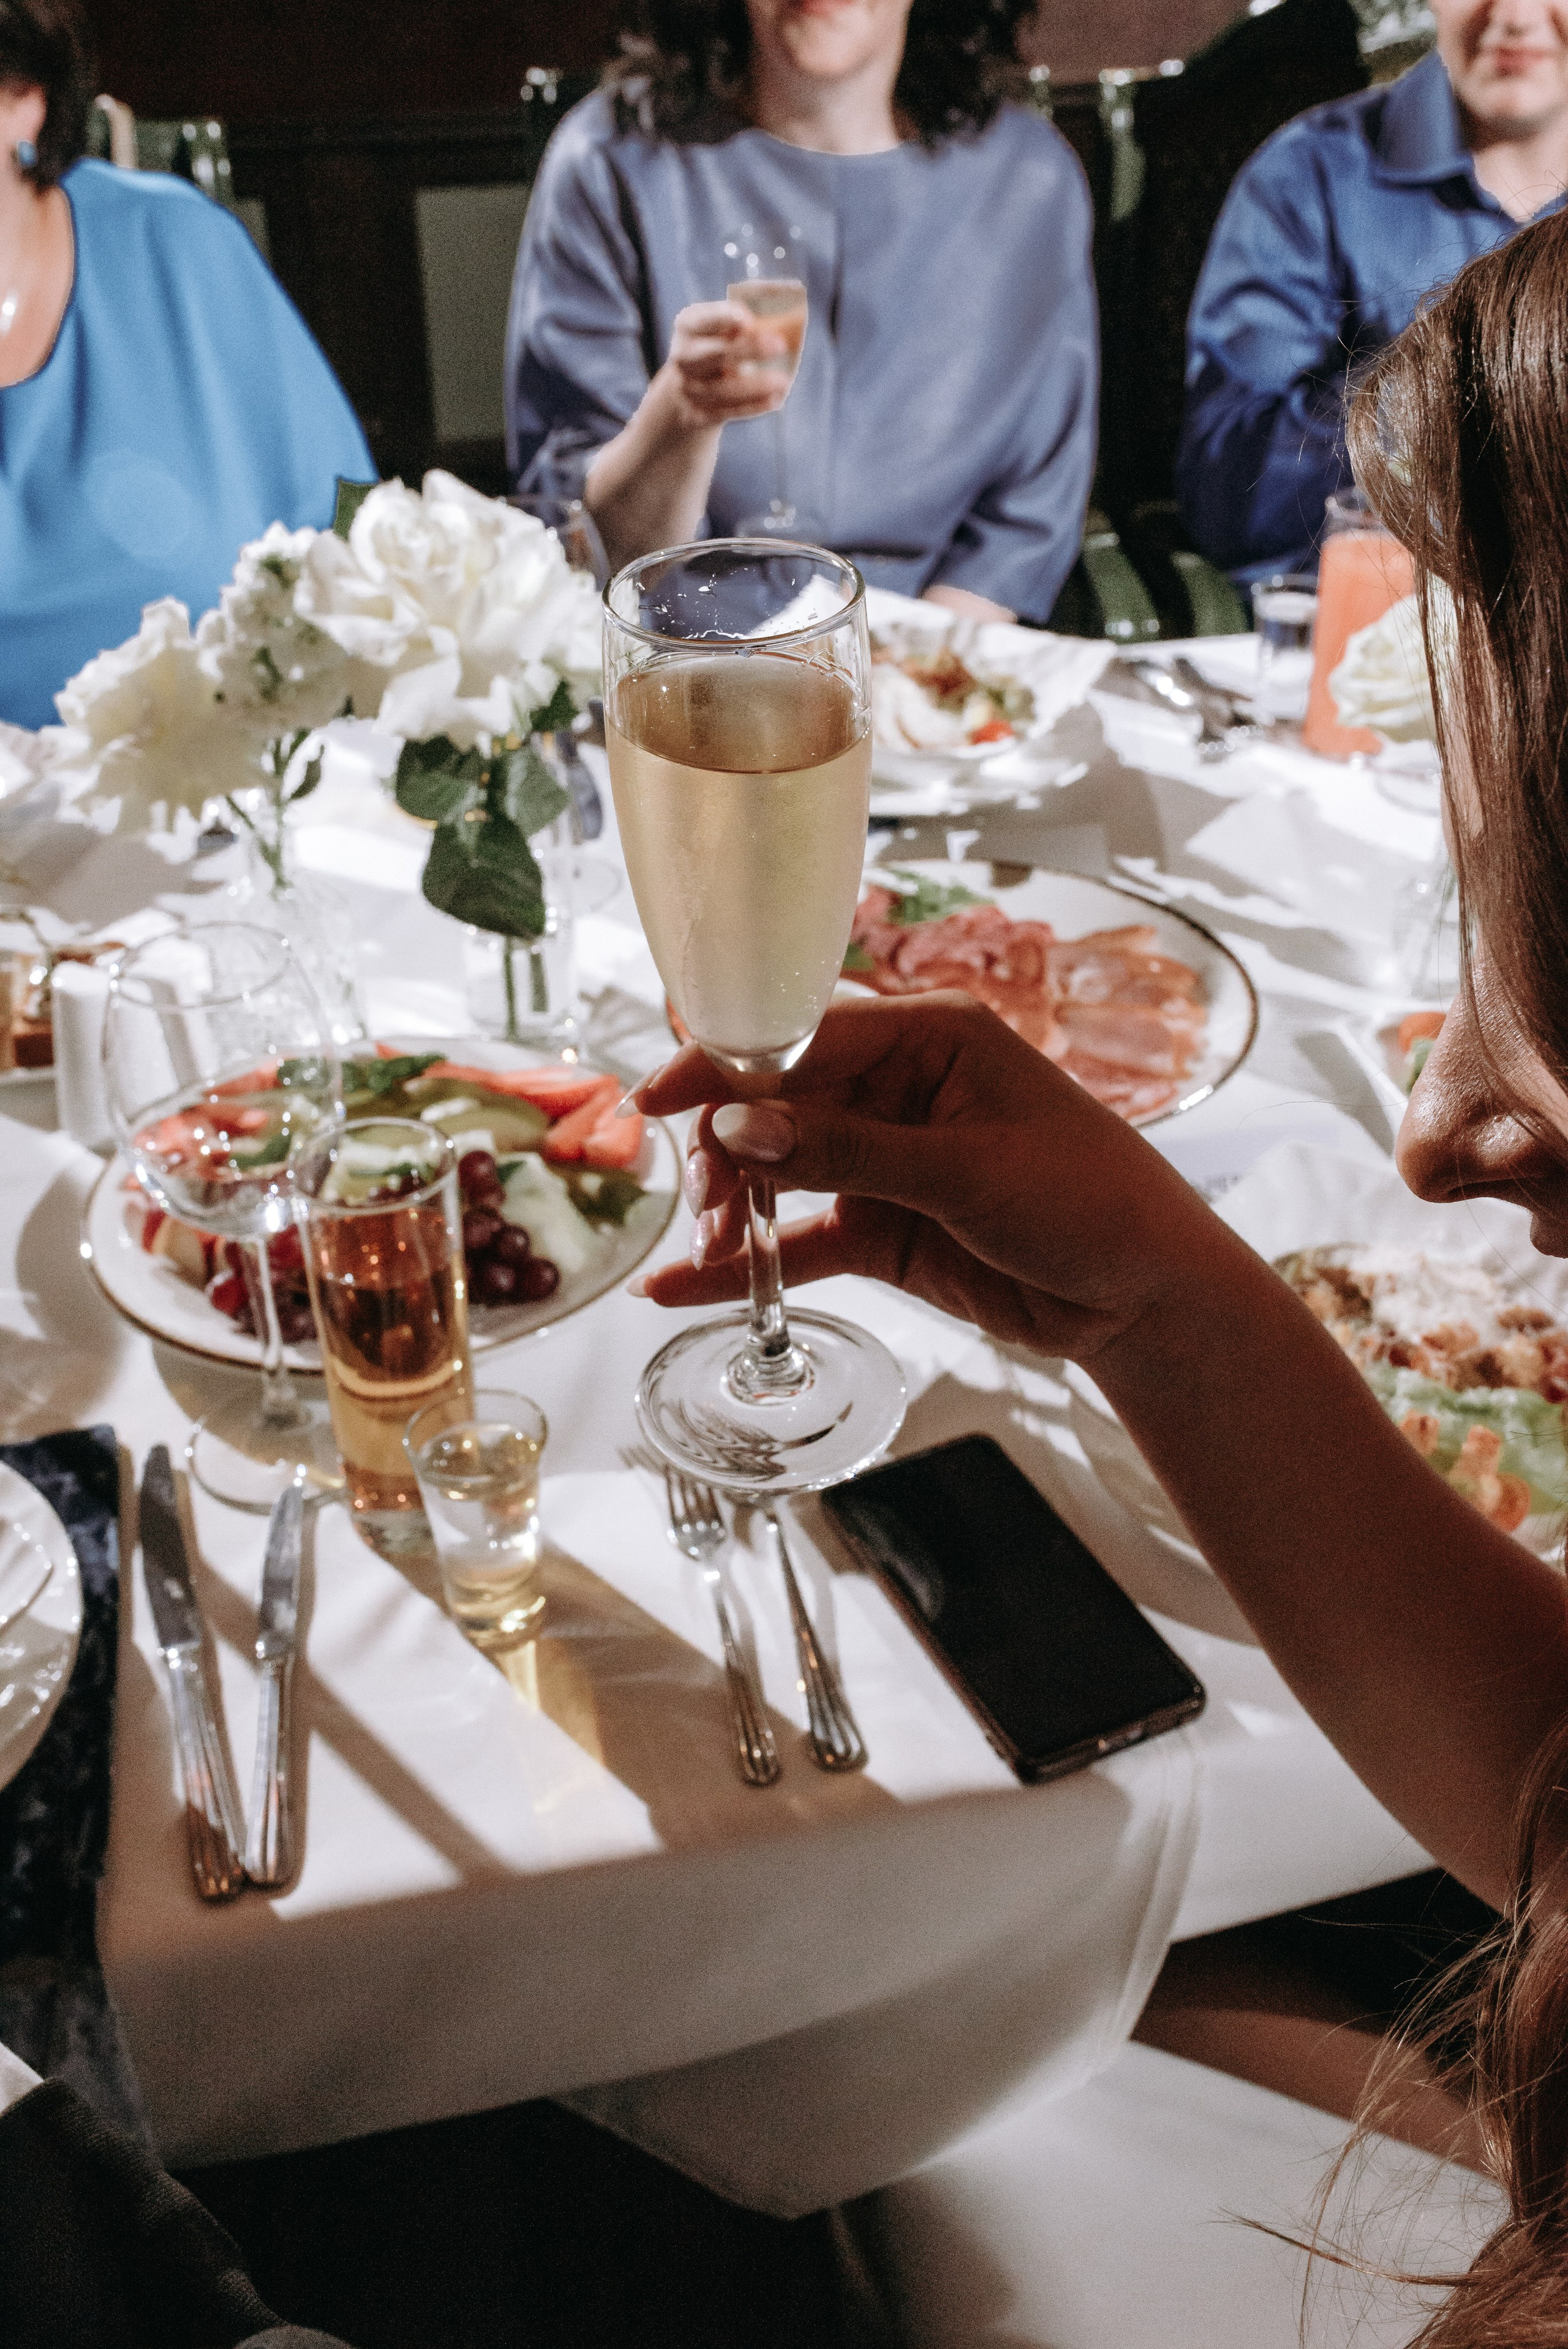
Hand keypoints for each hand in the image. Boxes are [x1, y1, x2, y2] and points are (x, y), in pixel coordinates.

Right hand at [632, 997, 1228, 1361]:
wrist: (1146, 1295)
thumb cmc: (1090, 1200)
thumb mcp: (968, 1170)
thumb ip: (849, 1150)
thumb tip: (740, 1126)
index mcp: (929, 1035)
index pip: (802, 1035)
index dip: (723, 1066)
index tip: (657, 1098)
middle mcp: (896, 1088)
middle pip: (775, 1104)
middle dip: (726, 1148)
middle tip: (705, 1199)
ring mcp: (882, 1159)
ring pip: (776, 1172)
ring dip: (730, 1206)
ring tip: (708, 1246)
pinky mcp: (878, 1227)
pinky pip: (796, 1238)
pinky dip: (745, 1262)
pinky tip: (683, 1285)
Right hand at [657, 300, 790, 428]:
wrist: (690, 385)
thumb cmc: (716, 345)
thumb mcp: (720, 327)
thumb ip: (740, 324)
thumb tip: (779, 325)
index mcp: (687, 326)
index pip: (704, 320)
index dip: (724, 319)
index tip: (748, 319)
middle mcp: (682, 356)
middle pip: (716, 355)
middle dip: (750, 350)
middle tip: (781, 345)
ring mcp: (688, 387)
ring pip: (723, 389)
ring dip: (756, 385)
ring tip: (783, 380)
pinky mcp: (697, 413)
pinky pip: (727, 412)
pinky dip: (753, 406)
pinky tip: (775, 399)